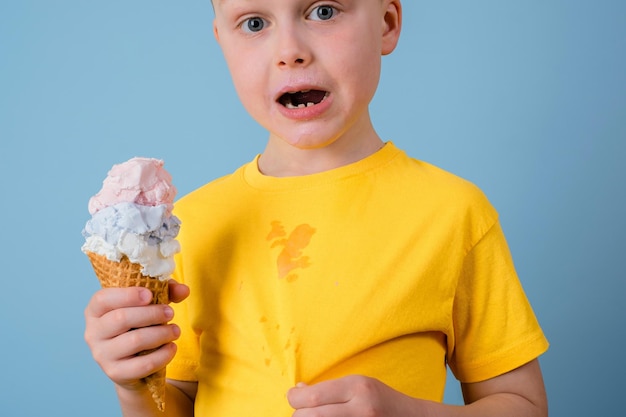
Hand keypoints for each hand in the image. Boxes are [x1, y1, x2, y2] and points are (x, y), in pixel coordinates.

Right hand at [84, 280, 189, 391]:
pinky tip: (172, 347)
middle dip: (152, 314)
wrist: (132, 363)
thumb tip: (184, 290)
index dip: (127, 295)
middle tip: (171, 313)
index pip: (103, 299)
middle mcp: (93, 332)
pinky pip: (142, 364)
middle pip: (121, 318)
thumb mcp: (149, 304)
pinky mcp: (115, 373)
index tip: (150, 295)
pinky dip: (162, 355)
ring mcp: (101, 355)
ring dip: (161, 333)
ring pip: (134, 341)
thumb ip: (166, 292)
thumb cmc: (138, 325)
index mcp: (95, 310)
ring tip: (175, 331)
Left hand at [287, 375, 426, 416]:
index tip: (294, 397)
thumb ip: (329, 388)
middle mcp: (360, 409)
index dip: (294, 398)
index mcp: (357, 388)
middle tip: (302, 412)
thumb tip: (298, 391)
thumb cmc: (382, 400)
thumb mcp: (359, 385)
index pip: (310, 397)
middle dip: (298, 415)